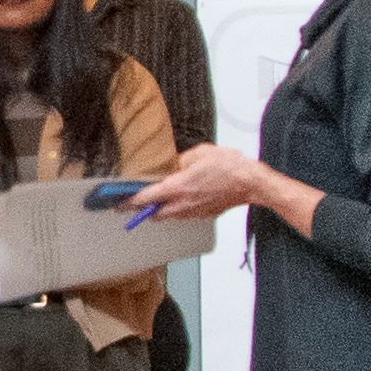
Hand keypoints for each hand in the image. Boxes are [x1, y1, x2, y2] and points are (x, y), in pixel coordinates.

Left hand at [131, 144, 267, 221]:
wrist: (251, 183)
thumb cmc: (229, 167)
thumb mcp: (199, 153)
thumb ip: (181, 160)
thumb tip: (173, 165)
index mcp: (178, 187)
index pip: (146, 198)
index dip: (130, 202)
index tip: (119, 204)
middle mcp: (183, 203)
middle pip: (155, 214)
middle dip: (144, 210)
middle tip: (137, 203)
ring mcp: (195, 212)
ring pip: (170, 217)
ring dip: (162, 211)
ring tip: (160, 200)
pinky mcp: (205, 214)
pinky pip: (186, 215)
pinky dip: (179, 210)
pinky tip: (183, 200)